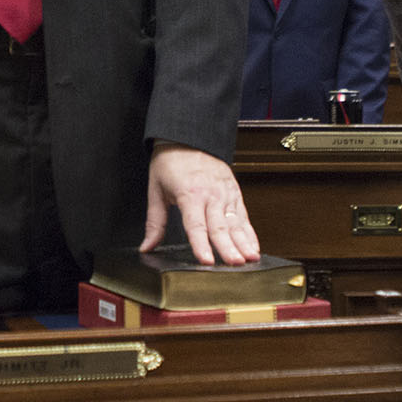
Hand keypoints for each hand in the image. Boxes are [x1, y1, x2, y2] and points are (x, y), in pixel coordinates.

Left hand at [142, 143, 260, 266]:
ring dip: (244, 243)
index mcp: (189, 194)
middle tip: (235, 265)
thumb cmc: (170, 162)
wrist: (189, 137)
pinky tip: (254, 249)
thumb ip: (154, 222)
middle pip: (220, 227)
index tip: (206, 260)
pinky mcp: (234, 192)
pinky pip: (244, 216)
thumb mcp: (156, 190)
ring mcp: (225, 193)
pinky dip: (250, 233)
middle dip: (228, 248)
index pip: (196, 225)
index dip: (201, 244)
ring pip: (236, 223)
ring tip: (251, 259)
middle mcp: (210, 194)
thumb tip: (146, 247)